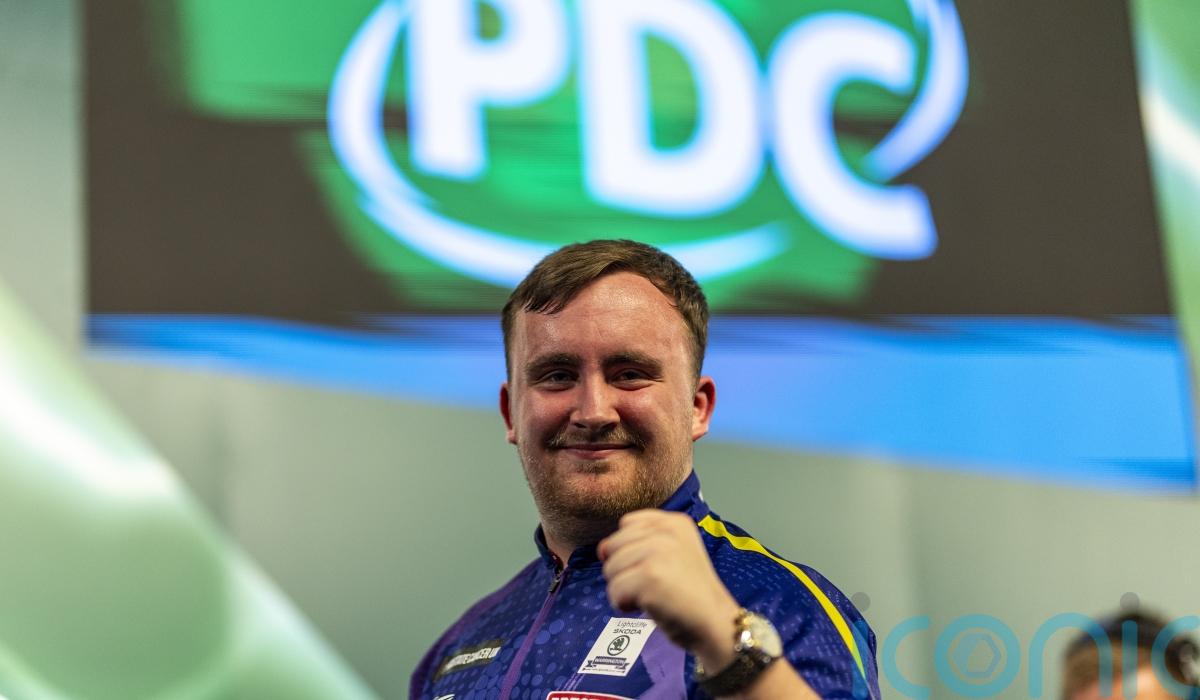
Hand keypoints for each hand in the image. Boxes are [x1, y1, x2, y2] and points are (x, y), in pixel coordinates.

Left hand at [597, 509, 740, 670]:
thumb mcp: (674, 552)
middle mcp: (666, 530)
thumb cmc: (691, 594)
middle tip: (654, 584)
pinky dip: (625, 605)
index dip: (630, 550)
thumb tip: (601, 549)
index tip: (654, 567)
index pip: (626, 524)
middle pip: (613, 546)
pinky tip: (649, 606)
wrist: (714, 623)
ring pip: (610, 569)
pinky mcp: (650, 577)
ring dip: (624, 589)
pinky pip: (614, 591)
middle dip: (625, 571)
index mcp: (674, 521)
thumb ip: (641, 542)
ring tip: (653, 595)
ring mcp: (658, 552)